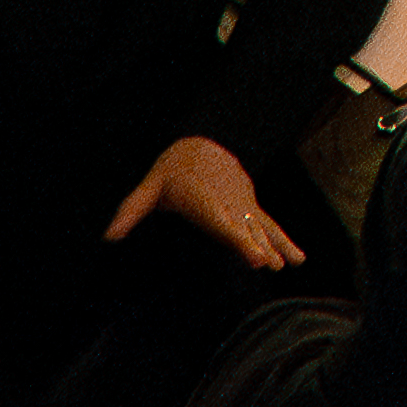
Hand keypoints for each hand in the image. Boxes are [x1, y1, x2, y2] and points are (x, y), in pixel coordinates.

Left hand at [104, 134, 299, 268]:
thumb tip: (109, 235)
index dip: (235, 237)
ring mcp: (241, 204)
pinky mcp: (249, 206)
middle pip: (243, 227)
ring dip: (273, 245)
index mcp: (203, 200)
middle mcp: (227, 203)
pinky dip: (284, 240)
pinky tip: (297, 258)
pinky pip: (269, 225)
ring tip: (285, 265)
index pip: (220, 221)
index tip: (249, 253)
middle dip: (255, 245)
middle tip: (267, 263)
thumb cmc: (173, 169)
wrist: (204, 141)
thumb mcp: (150, 186)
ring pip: (260, 227)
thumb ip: (132, 210)